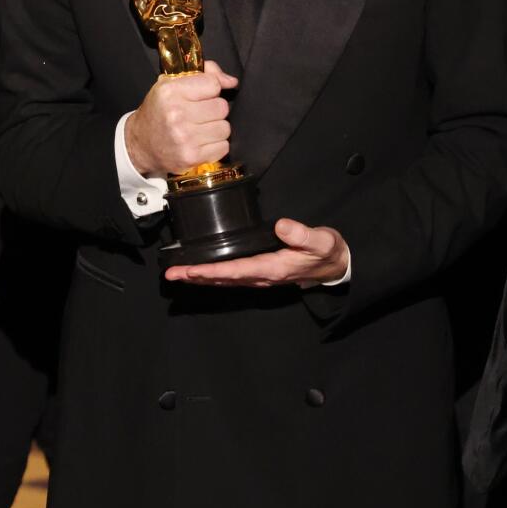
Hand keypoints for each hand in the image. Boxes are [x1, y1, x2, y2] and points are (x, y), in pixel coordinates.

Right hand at [125, 61, 236, 178]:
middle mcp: (176, 114)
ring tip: (200, 129)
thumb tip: (231, 81)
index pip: (213, 84)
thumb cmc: (159, 112)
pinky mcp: (192, 156)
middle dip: (214, 110)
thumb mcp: (171, 84)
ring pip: (225, 128)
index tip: (203, 95)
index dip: (211, 89)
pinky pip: (223, 147)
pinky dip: (215, 145)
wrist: (140, 144)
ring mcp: (185, 137)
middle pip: (222, 107)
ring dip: (216, 128)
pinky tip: (201, 142)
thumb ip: (203, 74)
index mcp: (170, 92)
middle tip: (199, 114)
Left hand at [163, 218, 350, 286]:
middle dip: (196, 277)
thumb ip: (302, 234)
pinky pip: (231, 277)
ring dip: (200, 278)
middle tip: (172, 274)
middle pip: (223, 279)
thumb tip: (282, 226)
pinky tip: (200, 273)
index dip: (211, 271)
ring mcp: (260, 278)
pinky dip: (212, 276)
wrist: (334, 265)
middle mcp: (262, 277)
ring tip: (178, 275)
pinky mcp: (259, 273)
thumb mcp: (320, 240)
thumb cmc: (326, 252)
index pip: (235, 271)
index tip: (191, 270)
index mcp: (272, 269)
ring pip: (224, 281)